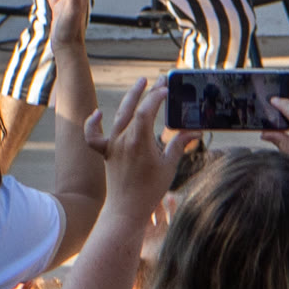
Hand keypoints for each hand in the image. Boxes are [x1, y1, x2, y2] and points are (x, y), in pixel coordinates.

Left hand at [86, 76, 198, 218]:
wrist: (127, 208)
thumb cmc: (150, 190)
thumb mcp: (169, 166)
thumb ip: (179, 145)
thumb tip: (194, 131)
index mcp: (139, 141)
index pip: (146, 111)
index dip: (156, 97)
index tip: (167, 89)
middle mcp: (122, 139)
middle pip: (132, 108)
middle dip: (145, 92)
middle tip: (156, 80)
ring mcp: (112, 145)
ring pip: (118, 116)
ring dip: (129, 99)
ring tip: (140, 84)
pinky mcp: (105, 152)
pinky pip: (94, 135)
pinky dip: (93, 123)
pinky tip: (99, 113)